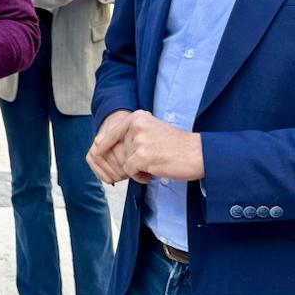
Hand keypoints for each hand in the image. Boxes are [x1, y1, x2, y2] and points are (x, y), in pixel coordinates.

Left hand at [87, 110, 202, 184]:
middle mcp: (137, 126)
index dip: (104, 144)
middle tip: (149, 161)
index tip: (96, 151)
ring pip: (124, 162)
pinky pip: (130, 171)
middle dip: (130, 160)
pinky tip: (152, 173)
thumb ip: (132, 135)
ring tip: (153, 166)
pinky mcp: (143, 156)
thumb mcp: (152, 130)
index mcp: (138, 117)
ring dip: (136, 169)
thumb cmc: (177, 145)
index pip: (112, 131)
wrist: (198, 154)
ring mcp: (139, 141)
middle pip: (119, 150)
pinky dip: (139, 176)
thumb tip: (103, 146)